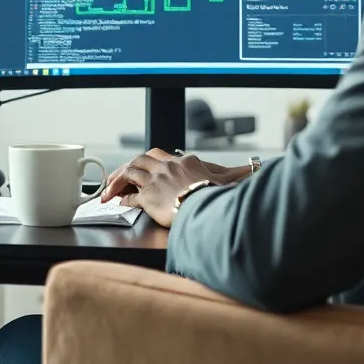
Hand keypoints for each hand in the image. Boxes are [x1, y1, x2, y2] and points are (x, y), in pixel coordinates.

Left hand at [102, 149, 243, 201]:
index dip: (152, 163)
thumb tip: (255, 167)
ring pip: (129, 173)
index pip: (162, 157)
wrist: (209, 206)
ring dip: (117, 181)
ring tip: (109, 190)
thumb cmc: (218, 194)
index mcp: (183, 162)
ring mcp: (156, 180)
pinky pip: (130, 196)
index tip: (146, 170)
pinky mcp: (148, 197)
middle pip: (140, 160)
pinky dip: (122, 198)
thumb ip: (238, 173)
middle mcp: (166, 167)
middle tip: (117, 176)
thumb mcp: (228, 179)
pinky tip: (119, 203)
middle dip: (127, 167)